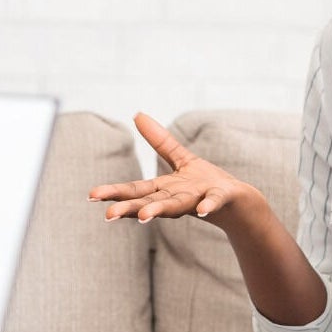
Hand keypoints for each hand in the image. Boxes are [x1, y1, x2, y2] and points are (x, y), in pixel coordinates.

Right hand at [88, 113, 256, 224]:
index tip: (92, 196)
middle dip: (128, 208)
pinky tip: (203, 211)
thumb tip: (137, 114)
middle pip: (149, 202)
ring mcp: (197, 199)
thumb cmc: (205, 183)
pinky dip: (208, 206)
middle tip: (108, 216)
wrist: (239, 203)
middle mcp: (177, 198)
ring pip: (175, 206)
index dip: (114, 193)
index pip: (135, 190)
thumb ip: (159, 140)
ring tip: (143, 217)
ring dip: (159, 211)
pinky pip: (213, 202)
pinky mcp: (220, 199)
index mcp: (165, 189)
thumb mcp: (180, 158)